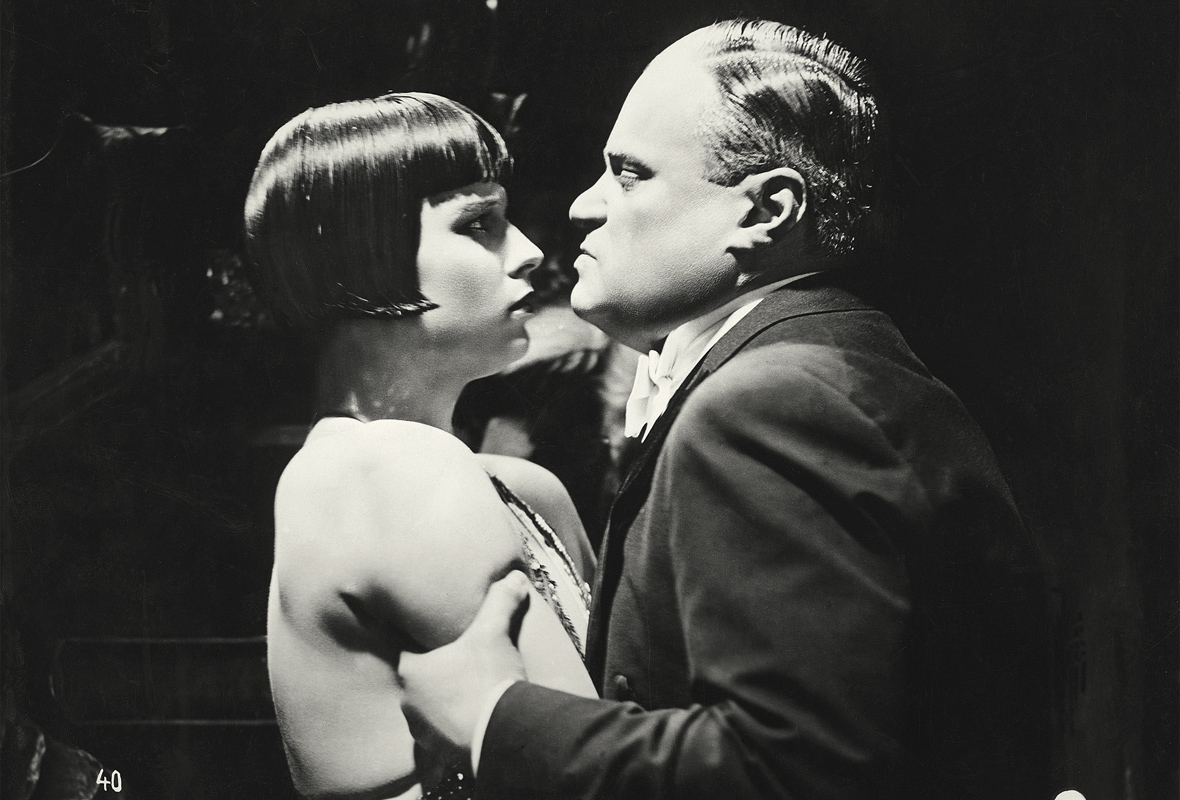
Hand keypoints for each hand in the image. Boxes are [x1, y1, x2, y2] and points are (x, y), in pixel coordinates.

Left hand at [399, 571, 530, 754]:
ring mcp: (420, 731)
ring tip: (466, 697)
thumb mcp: (493, 632)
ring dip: (442, 705)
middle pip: (419, 682)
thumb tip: (514, 576)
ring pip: (428, 710)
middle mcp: (407, 702)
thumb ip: (500, 601)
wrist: (500, 733)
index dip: (425, 647)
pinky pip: (440, 736)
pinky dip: (452, 728)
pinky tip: (469, 721)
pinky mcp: (437, 752)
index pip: (408, 651)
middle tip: (459, 669)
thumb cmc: (487, 679)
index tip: (440, 645)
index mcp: (411, 671)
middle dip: (436, 677)